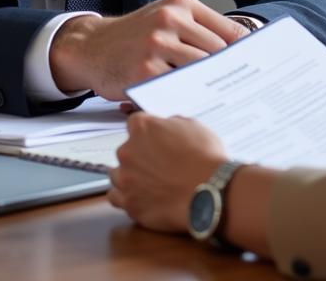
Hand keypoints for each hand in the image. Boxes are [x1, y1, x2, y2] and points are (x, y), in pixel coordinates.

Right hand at [50, 0, 249, 99]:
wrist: (92, 46)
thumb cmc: (134, 35)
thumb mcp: (165, 17)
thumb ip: (197, 28)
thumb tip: (238, 49)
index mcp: (180, 3)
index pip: (226, 28)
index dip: (244, 51)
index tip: (255, 65)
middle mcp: (170, 18)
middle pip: (217, 50)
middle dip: (229, 71)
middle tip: (243, 88)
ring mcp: (157, 43)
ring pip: (200, 69)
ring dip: (210, 85)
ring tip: (222, 98)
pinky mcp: (145, 70)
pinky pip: (177, 86)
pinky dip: (188, 95)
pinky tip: (194, 102)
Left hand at [108, 112, 225, 231]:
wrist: (209, 192)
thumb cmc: (204, 158)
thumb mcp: (192, 126)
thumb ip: (170, 125)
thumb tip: (165, 129)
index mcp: (143, 127)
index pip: (135, 122)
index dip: (147, 131)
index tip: (154, 138)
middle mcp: (128, 151)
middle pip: (126, 149)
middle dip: (139, 155)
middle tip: (158, 163)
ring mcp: (126, 179)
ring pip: (117, 174)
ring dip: (129, 176)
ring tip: (149, 182)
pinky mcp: (129, 203)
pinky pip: (116, 197)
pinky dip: (125, 196)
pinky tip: (139, 195)